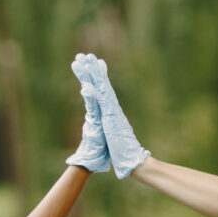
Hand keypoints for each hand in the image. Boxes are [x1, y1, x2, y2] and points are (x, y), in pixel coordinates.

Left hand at [72, 52, 150, 178]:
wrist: (133, 162)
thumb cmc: (125, 154)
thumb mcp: (115, 138)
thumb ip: (114, 131)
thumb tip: (117, 130)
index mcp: (112, 112)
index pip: (103, 91)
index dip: (98, 77)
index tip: (94, 64)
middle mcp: (113, 109)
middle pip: (101, 85)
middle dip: (92, 69)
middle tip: (84, 54)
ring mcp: (112, 112)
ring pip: (100, 89)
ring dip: (92, 74)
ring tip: (84, 60)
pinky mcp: (110, 119)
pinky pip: (100, 103)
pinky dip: (93, 93)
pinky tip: (86, 84)